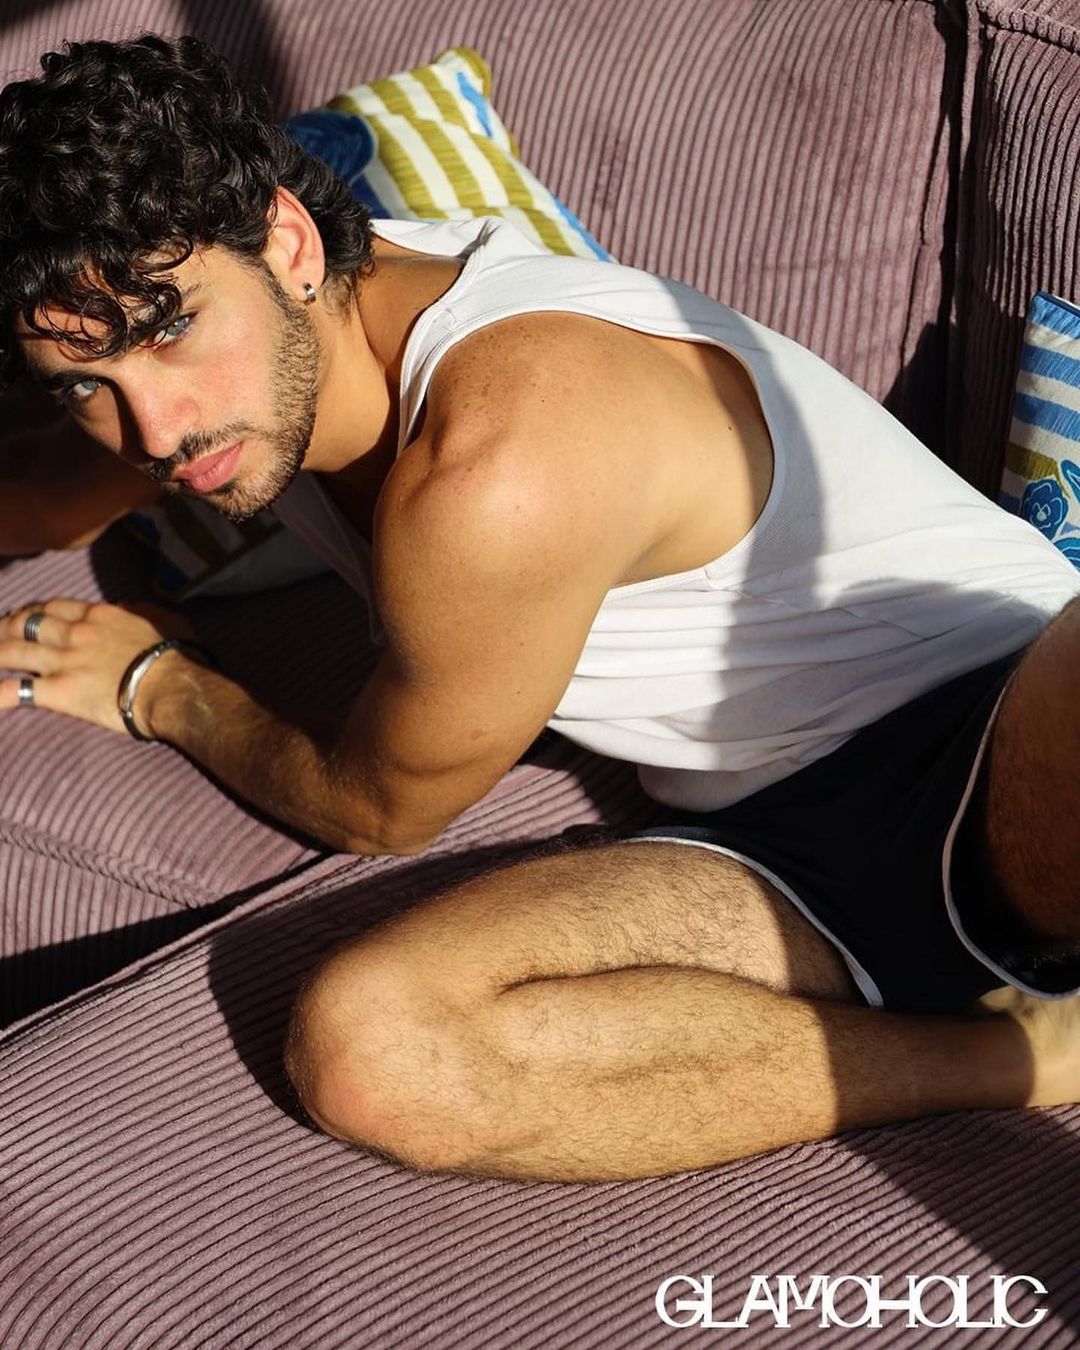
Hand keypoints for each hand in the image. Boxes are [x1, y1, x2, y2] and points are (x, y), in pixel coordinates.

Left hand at [0, 598, 194, 733]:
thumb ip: (142, 609)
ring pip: (13, 651)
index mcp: (98, 615)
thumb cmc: (178, 655)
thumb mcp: (166, 618)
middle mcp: (75, 633)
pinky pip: (17, 691)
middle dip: (5, 627)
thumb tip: (128, 605)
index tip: (26, 615)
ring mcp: (64, 662)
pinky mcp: (59, 692)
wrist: (173, 686)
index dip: (35, 610)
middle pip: (27, 624)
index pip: (55, 607)